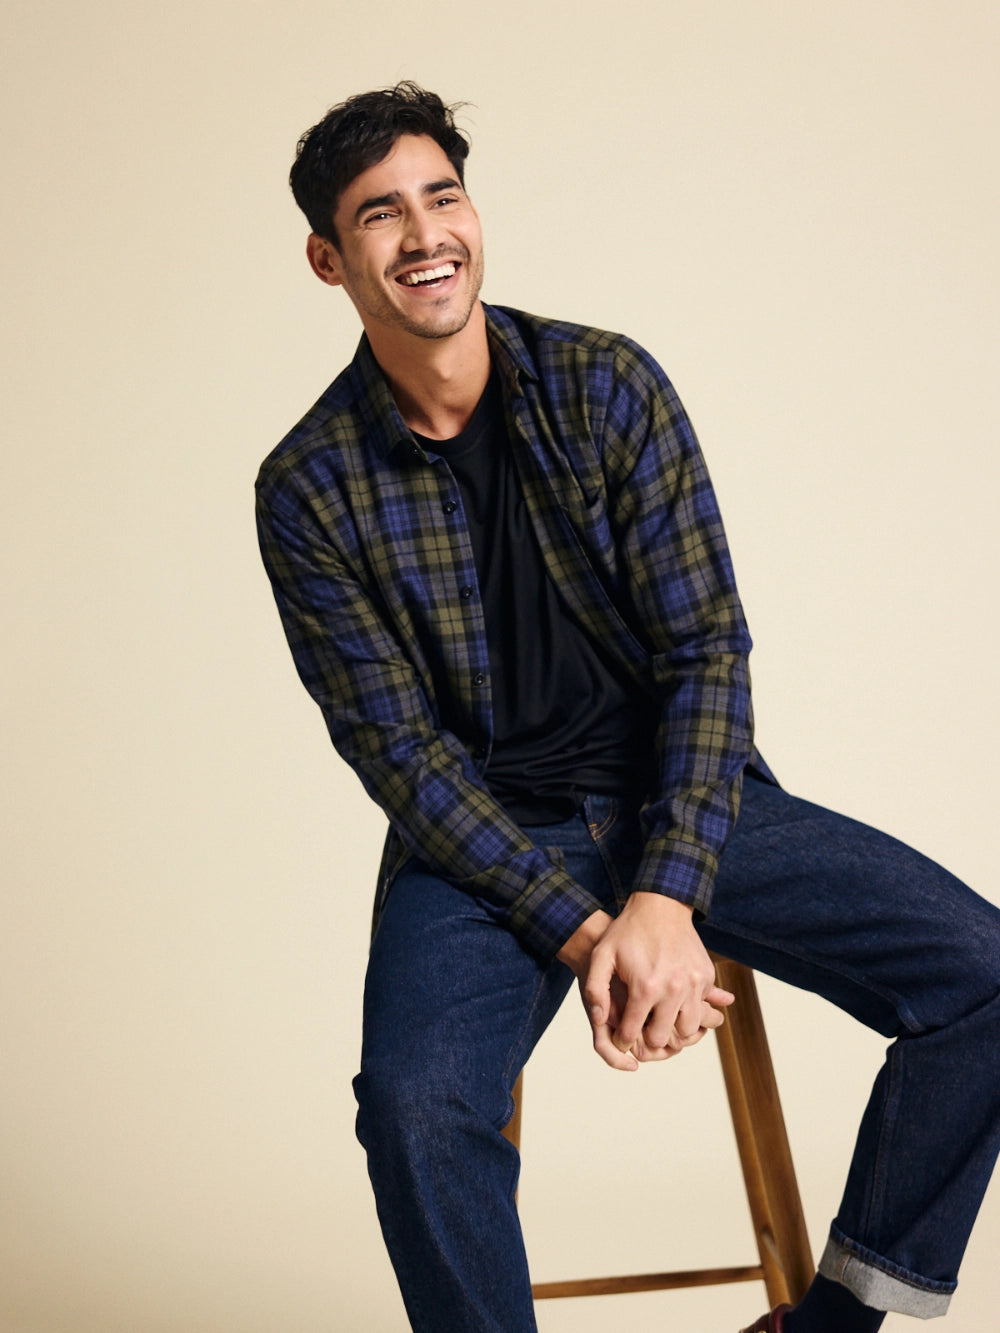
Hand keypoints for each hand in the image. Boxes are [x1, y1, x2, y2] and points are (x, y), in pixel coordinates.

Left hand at [562, 893, 732, 1070]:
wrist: (661, 905)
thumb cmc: (628, 931)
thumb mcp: (601, 955)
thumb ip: (595, 989)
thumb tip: (599, 1020)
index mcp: (645, 988)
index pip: (632, 1033)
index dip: (622, 1039)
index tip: (620, 1036)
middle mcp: (673, 990)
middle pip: (663, 1039)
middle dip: (649, 1038)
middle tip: (641, 1028)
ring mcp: (694, 984)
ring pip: (688, 1030)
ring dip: (674, 1028)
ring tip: (660, 1017)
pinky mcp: (706, 977)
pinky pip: (702, 1008)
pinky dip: (689, 1010)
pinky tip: (674, 1000)